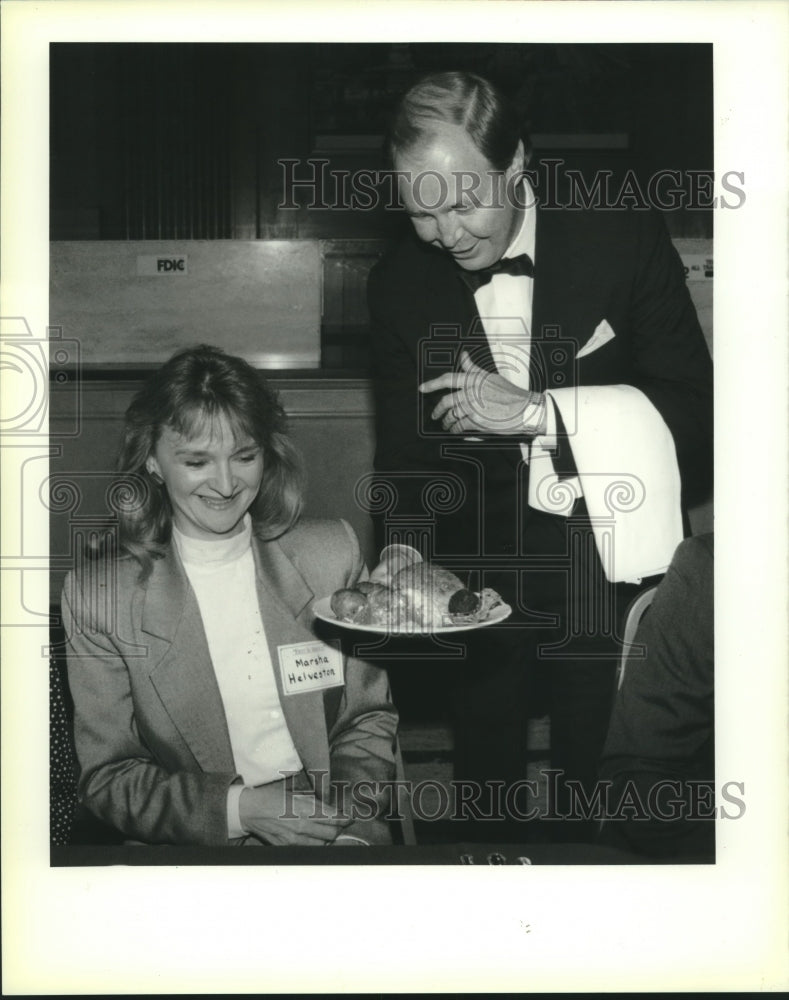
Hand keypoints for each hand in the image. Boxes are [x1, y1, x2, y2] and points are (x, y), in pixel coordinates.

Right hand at [239, 783, 351, 846]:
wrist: (251, 810)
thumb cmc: (273, 797)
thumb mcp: (297, 794)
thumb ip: (315, 803)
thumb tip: (332, 809)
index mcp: (304, 809)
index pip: (333, 818)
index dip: (346, 818)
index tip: (351, 817)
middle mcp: (301, 826)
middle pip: (331, 833)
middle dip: (340, 828)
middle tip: (342, 823)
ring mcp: (294, 839)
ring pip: (322, 843)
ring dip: (328, 837)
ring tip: (329, 830)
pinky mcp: (287, 847)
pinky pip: (309, 849)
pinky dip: (316, 843)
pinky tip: (316, 837)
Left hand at [418, 351, 547, 436]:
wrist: (525, 409)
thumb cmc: (510, 394)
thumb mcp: (490, 376)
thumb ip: (473, 368)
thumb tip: (463, 355)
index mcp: (474, 379)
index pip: (448, 379)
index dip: (432, 384)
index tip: (422, 388)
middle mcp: (471, 391)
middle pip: (446, 401)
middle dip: (438, 410)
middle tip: (435, 415)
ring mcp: (473, 406)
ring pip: (452, 415)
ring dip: (447, 422)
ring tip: (446, 425)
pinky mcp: (477, 420)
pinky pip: (460, 426)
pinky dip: (456, 429)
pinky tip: (456, 430)